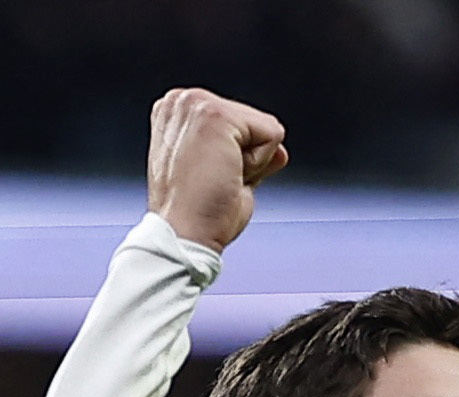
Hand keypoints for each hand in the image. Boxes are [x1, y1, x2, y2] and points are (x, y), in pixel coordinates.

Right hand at [147, 88, 288, 252]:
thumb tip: (280, 151)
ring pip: (266, 129)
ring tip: (220, 180)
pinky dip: (259, 164)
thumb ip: (248, 154)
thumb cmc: (196, 215)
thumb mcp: (224, 175)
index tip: (211, 178)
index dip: (238, 158)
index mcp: (179, 112)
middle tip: (217, 182)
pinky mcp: (216, 114)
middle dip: (247, 158)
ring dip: (253, 164)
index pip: (242, 125)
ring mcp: (196, 103)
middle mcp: (183, 100)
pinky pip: (273, 134)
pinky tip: (228, 176)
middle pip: (256, 123)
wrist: (182, 235)